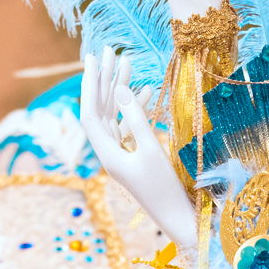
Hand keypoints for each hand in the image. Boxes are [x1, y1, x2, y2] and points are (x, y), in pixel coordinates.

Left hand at [79, 46, 197, 257]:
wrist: (178, 218)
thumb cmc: (165, 189)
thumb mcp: (151, 150)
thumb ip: (136, 118)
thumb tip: (123, 89)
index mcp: (107, 154)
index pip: (90, 113)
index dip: (90, 84)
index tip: (94, 58)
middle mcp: (109, 153)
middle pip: (101, 110)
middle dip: (106, 79)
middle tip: (110, 50)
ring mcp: (121, 155)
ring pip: (115, 116)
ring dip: (121, 90)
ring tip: (128, 61)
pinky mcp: (134, 157)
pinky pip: (128, 126)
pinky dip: (135, 108)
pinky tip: (144, 90)